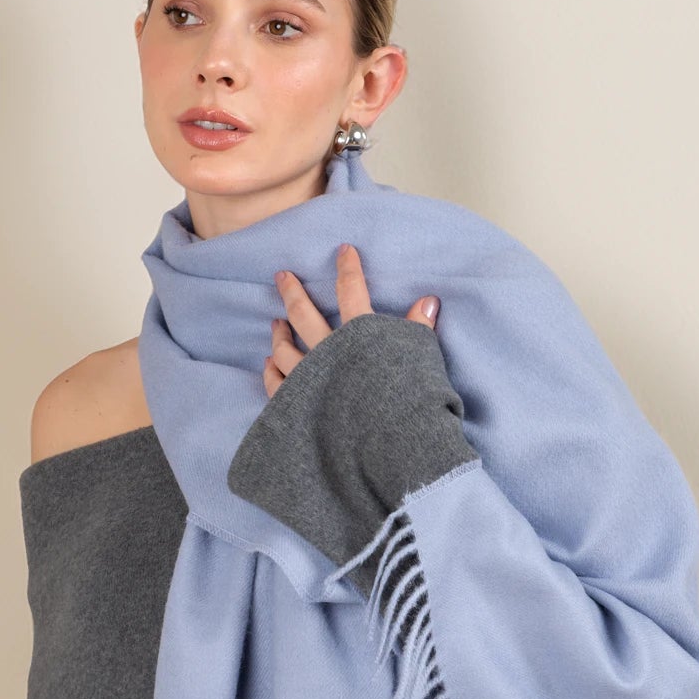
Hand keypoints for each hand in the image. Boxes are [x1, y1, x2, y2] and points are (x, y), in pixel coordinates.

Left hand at [265, 243, 439, 397]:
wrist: (383, 447)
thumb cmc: (406, 404)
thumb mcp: (420, 361)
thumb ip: (419, 329)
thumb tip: (429, 300)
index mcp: (358, 337)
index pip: (351, 292)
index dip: (348, 268)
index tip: (343, 251)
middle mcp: (327, 353)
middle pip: (304, 315)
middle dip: (293, 292)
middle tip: (281, 275)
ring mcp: (307, 380)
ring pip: (285, 350)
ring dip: (279, 334)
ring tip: (275, 324)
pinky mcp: (297, 407)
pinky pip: (277, 385)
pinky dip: (271, 372)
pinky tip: (269, 364)